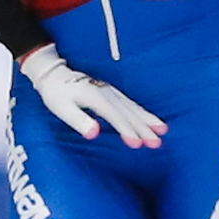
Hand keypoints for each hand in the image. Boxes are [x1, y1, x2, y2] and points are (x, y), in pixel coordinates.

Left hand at [21, 44, 164, 147]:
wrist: (55, 75)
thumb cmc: (56, 94)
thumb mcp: (61, 108)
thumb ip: (78, 120)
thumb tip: (94, 133)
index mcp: (96, 98)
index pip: (115, 117)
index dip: (127, 130)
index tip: (138, 144)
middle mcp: (107, 94)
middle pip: (129, 113)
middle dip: (144, 128)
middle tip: (157, 143)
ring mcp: (112, 92)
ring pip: (134, 108)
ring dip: (148, 120)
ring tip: (163, 131)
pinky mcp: (113, 93)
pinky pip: (132, 104)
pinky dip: (144, 113)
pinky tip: (153, 121)